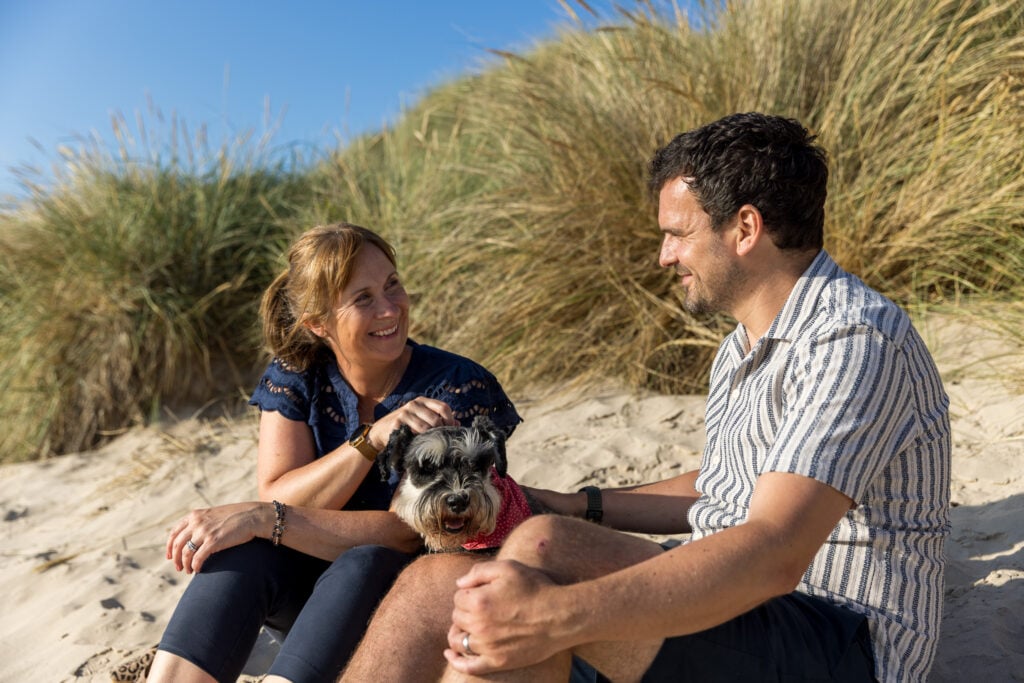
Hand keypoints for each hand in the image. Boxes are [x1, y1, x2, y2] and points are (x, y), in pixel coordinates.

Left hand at [166, 502, 270, 573]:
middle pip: (177, 545)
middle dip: (175, 559)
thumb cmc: (237, 516)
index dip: (170, 547)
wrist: (253, 516)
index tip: (170, 556)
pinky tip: (198, 570)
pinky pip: (197, 558)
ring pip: (185, 553)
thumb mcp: (214, 515)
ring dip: (185, 564)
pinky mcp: (213, 542)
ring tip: (189, 571)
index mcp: (195, 515)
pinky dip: (195, 566)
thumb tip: (194, 537)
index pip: (174, 533)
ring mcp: (204, 532)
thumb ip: (202, 522)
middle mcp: (197, 522)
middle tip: (179, 568)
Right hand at [368, 397, 457, 449]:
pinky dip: (420, 440)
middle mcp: (414, 404)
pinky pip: (415, 433)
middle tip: (441, 440)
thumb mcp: (421, 418)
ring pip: (427, 427)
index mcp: (422, 401)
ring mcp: (405, 412)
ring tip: (430, 443)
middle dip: (441, 431)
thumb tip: (458, 424)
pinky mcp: (398, 423)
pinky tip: (419, 443)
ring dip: (430, 437)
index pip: (443, 407)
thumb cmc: (405, 426)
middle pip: (436, 418)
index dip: (450, 419)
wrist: (381, 431)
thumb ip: (438, 418)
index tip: (450, 430)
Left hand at [444, 560, 565, 674]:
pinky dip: (456, 661)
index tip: (482, 591)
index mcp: (478, 601)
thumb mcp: (508, 568)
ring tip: (465, 627)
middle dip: (464, 610)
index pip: (458, 597)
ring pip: (458, 640)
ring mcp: (486, 646)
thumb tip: (459, 584)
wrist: (560, 617)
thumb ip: (479, 572)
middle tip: (482, 607)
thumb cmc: (535, 589)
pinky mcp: (497, 662)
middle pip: (457, 618)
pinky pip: (469, 666)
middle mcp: (478, 625)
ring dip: (458, 632)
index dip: (468, 592)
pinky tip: (450, 655)